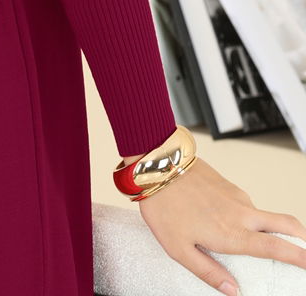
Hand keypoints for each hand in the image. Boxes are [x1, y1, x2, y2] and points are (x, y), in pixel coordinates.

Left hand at [125, 153, 305, 293]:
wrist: (157, 164)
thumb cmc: (164, 208)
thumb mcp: (179, 249)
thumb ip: (208, 272)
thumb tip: (233, 291)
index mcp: (231, 234)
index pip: (276, 248)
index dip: (300, 257)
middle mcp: (241, 213)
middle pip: (285, 224)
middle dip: (301, 237)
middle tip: (304, 250)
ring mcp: (237, 196)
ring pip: (262, 215)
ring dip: (266, 228)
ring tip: (252, 242)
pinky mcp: (229, 184)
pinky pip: (245, 205)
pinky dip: (247, 216)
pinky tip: (226, 221)